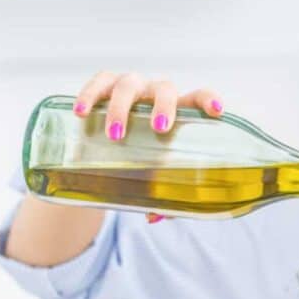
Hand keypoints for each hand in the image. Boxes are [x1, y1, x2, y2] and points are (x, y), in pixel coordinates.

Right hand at [73, 71, 224, 223]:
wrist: (109, 137)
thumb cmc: (143, 155)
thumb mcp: (153, 172)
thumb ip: (160, 194)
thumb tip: (153, 216)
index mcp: (177, 110)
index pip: (199, 97)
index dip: (209, 101)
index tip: (217, 111)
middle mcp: (155, 94)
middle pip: (165, 89)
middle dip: (164, 106)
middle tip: (160, 128)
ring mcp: (130, 86)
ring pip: (128, 85)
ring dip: (122, 108)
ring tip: (115, 134)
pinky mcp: (104, 84)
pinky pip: (98, 83)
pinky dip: (89, 95)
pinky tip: (81, 112)